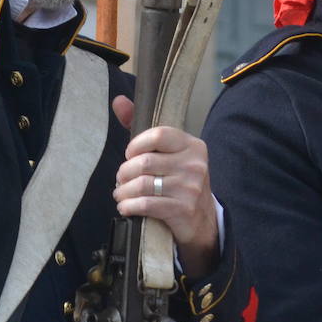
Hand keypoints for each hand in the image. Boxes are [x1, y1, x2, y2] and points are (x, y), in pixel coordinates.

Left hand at [111, 95, 220, 276]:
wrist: (202, 220)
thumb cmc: (179, 181)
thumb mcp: (168, 154)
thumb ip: (142, 127)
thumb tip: (118, 101)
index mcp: (192, 145)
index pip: (158, 135)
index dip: (136, 144)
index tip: (130, 155)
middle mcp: (194, 164)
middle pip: (144, 162)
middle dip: (124, 173)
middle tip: (122, 179)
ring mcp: (190, 187)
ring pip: (142, 184)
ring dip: (123, 191)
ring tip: (121, 194)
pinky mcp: (182, 209)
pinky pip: (145, 204)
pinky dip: (129, 206)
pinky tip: (126, 207)